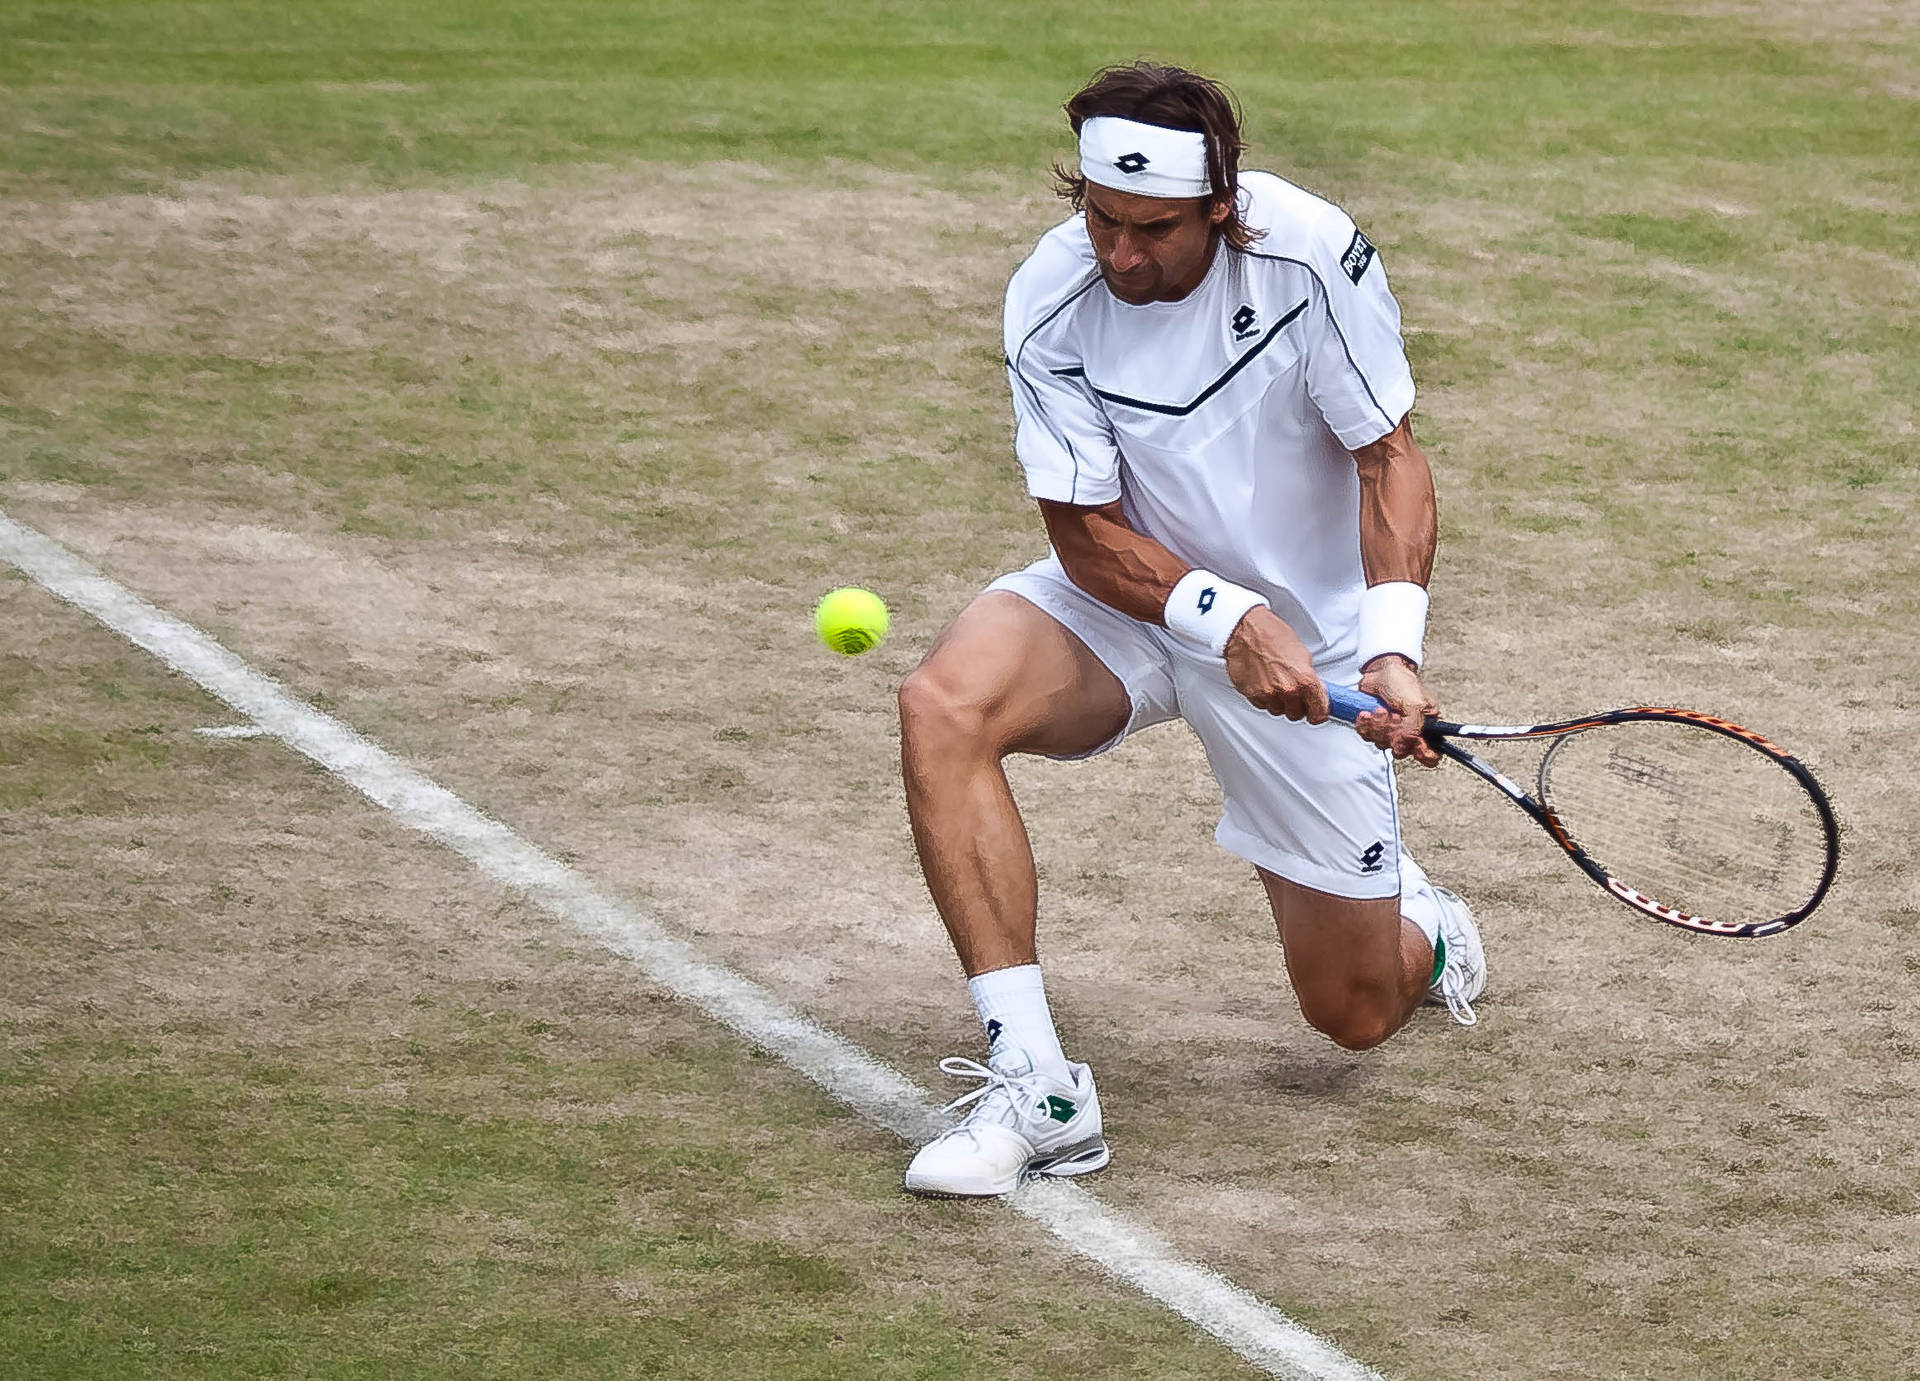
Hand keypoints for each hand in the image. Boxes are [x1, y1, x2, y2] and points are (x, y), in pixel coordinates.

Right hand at [1224, 607, 1328, 722]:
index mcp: (1304, 680)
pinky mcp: (1252, 695)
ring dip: (1279, 702)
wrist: (1246, 630)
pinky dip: (1264, 697)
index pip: (1318, 712)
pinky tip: (1264, 682)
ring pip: (1278, 710)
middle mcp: (1287, 690)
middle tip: (1295, 693)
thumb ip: (1309, 678)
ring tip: (1276, 683)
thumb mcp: (1303, 654)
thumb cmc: (1273, 635)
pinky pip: (1262, 705)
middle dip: (1297, 706)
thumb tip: (1314, 691)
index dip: (1318, 712)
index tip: (1317, 713)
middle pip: (1297, 714)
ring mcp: (1268, 694)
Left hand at [1356, 656, 1439, 765]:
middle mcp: (1410, 732)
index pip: (1431, 753)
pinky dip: (1365, 725)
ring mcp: (1391, 731)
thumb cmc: (1401, 682)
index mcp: (1427, 727)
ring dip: (1377, 726)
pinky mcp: (1375, 728)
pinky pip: (1368, 737)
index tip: (1414, 745)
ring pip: (1382, 744)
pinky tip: (1366, 713)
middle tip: (1392, 715)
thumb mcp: (1414, 704)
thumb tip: (1404, 747)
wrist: (1379, 671)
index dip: (1423, 754)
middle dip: (1392, 732)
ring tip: (1379, 709)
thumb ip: (1413, 728)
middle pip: (1402, 750)